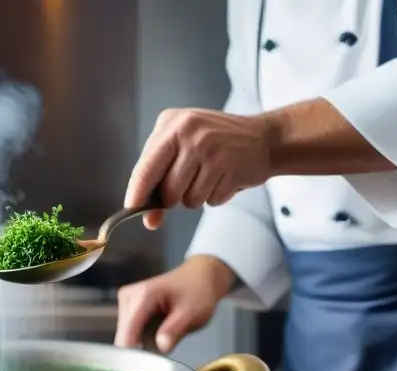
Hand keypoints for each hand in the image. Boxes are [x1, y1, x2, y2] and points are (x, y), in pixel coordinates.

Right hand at [115, 256, 237, 352]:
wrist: (200, 277)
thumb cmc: (198, 293)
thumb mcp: (193, 313)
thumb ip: (176, 329)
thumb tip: (161, 347)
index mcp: (142, 296)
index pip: (128, 333)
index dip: (134, 355)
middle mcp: (127, 297)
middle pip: (124, 337)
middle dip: (140, 350)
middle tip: (162, 357)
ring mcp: (125, 302)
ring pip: (126, 337)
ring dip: (142, 345)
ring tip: (163, 342)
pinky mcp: (127, 309)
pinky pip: (130, 333)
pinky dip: (143, 340)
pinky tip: (157, 337)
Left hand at [126, 108, 272, 229]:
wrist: (264, 138)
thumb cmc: (215, 143)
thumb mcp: (182, 144)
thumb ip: (160, 178)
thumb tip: (149, 220)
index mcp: (172, 124)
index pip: (145, 168)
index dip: (137, 194)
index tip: (132, 209)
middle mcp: (191, 134)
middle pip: (167, 192)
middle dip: (174, 198)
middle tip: (189, 181)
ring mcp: (213, 150)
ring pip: (189, 201)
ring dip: (197, 197)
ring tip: (210, 175)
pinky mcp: (231, 168)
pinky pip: (211, 201)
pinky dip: (216, 196)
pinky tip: (225, 178)